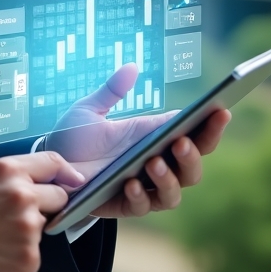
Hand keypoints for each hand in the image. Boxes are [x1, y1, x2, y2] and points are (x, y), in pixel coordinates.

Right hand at [0, 151, 84, 271]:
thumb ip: (12, 173)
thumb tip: (43, 176)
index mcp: (8, 171)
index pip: (53, 162)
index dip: (66, 172)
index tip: (74, 181)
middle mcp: (22, 196)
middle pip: (59, 195)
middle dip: (47, 204)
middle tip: (18, 216)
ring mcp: (28, 228)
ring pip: (45, 225)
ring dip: (30, 231)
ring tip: (0, 237)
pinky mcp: (30, 257)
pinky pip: (36, 252)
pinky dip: (21, 255)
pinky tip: (0, 254)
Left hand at [44, 63, 230, 219]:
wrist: (48, 168)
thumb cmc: (73, 138)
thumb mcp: (89, 111)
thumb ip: (111, 91)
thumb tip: (132, 65)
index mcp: (152, 138)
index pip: (194, 134)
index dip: (212, 125)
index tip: (222, 110)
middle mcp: (154, 164)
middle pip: (192, 167)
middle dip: (194, 154)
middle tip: (181, 141)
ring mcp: (142, 187)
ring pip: (174, 192)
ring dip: (169, 178)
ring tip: (153, 161)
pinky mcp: (124, 205)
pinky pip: (142, 206)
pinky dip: (140, 195)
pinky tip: (130, 182)